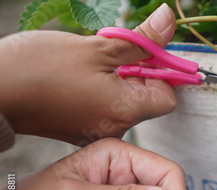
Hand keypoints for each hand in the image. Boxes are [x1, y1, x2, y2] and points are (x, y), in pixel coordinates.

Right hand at [0, 4, 176, 145]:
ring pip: (124, 101)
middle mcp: (115, 128)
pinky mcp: (80, 130)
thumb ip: (140, 40)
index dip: (162, 72)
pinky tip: (81, 76)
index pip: (167, 97)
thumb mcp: (97, 47)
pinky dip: (102, 90)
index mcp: (124, 111)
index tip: (146, 52)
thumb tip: (168, 21)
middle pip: (146, 99)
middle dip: (138, 71)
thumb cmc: (39, 68)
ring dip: (118, 78)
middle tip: (114, 51)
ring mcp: (96, 131)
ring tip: (92, 63)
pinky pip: (104, 108)